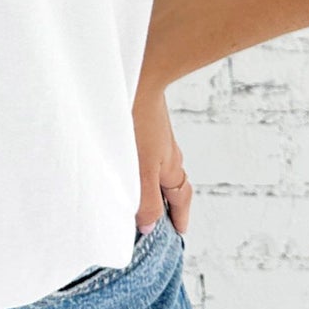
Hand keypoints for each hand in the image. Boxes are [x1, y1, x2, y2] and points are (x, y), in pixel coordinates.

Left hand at [132, 90, 191, 236]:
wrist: (139, 76)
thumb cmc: (139, 121)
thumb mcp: (141, 170)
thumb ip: (145, 200)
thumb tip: (149, 227)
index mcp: (172, 167)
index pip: (181, 199)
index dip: (179, 217)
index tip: (180, 232)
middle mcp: (168, 153)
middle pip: (172, 184)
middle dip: (167, 202)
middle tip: (158, 219)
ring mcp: (158, 137)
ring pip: (159, 167)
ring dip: (153, 184)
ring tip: (138, 195)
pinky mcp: (145, 123)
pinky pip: (148, 152)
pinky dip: (143, 165)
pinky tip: (127, 163)